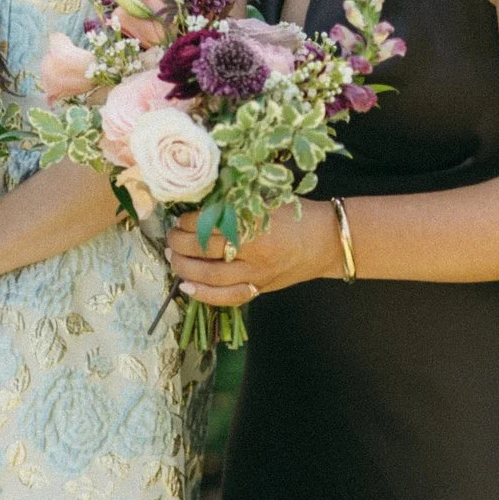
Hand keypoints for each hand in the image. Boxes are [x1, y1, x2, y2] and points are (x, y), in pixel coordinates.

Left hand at [166, 197, 335, 305]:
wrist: (327, 242)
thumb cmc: (296, 216)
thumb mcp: (266, 202)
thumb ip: (234, 204)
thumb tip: (198, 205)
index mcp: (255, 225)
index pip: (209, 224)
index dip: (188, 222)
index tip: (181, 217)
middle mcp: (254, 253)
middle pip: (204, 250)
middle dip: (179, 243)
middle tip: (170, 236)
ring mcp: (257, 275)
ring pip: (210, 276)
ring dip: (184, 267)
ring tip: (172, 257)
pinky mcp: (260, 289)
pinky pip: (228, 298)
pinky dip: (204, 294)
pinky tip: (186, 287)